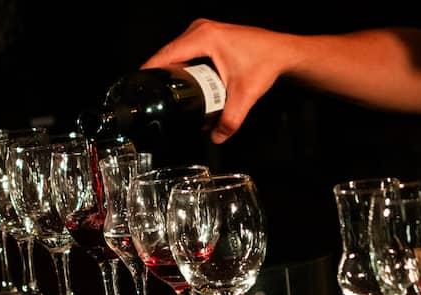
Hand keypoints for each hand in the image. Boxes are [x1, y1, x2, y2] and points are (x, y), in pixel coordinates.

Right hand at [141, 18, 296, 143]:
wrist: (282, 52)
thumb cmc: (265, 63)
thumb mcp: (245, 95)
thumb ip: (230, 120)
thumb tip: (216, 138)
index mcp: (203, 38)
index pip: (165, 54)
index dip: (149, 72)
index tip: (138, 88)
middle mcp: (199, 29)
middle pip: (167, 54)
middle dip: (160, 76)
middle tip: (155, 99)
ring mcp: (202, 29)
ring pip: (175, 52)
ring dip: (170, 71)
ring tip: (165, 93)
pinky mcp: (206, 34)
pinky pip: (184, 50)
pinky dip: (180, 65)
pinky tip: (179, 81)